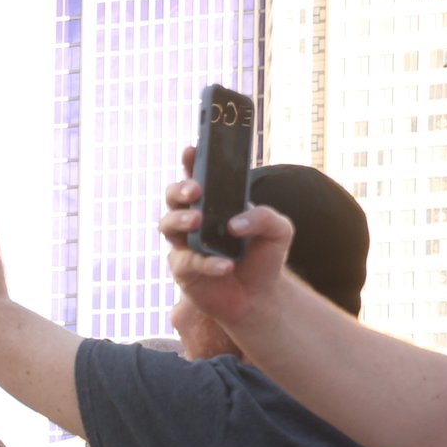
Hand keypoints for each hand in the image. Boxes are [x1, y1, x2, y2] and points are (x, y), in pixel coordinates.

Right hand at [161, 147, 296, 334]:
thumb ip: (264, 216)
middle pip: (173, 197)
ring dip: (180, 219)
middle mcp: (194, 221)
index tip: (192, 149)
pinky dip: (207, 263)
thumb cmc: (264, 258)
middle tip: (195, 190)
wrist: (259, 298)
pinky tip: (226, 266)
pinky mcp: (184, 272)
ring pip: (167, 225)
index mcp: (215, 205)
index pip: (198, 177)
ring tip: (198, 221)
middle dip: (180, 189)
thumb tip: (234, 223)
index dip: (191, 162)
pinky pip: (187, 262)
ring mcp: (184, 245)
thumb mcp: (278, 230)